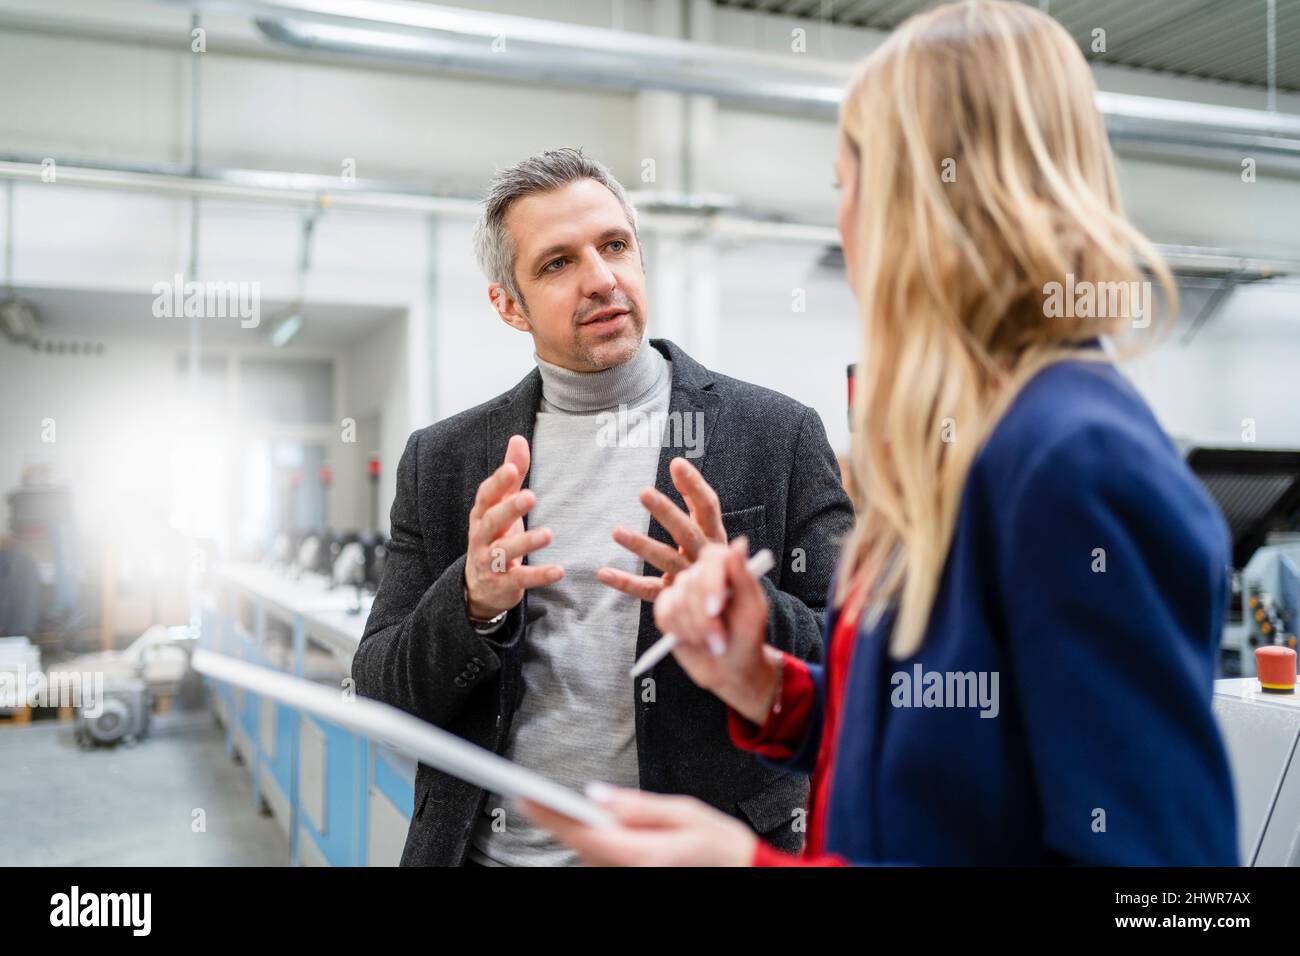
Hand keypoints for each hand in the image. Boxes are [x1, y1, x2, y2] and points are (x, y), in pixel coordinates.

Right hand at [464, 434, 563, 619]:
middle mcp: (482, 537)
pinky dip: (539, 576)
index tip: (513, 467)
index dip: (498, 481)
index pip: (486, 495)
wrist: (479, 587)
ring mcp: (490, 562)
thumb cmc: (495, 537)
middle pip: (491, 521)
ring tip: (548, 534)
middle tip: (531, 496)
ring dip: (526, 542)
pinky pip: (520, 579)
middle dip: (510, 508)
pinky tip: (559, 570)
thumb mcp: (500, 506)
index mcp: (481, 515)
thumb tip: (518, 438)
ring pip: (504, 551)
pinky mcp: (503, 584)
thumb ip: (511, 476)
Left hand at [517, 783, 757, 866]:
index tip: (524, 796)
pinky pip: (603, 868)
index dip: (549, 815)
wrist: (745, 877)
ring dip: (591, 837)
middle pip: (581, 847)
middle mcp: (630, 877)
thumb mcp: (687, 812)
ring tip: (617, 822)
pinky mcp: (629, 886)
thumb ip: (639, 805)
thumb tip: (598, 794)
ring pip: (590, 858)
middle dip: (568, 821)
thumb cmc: (723, 849)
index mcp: (644, 855)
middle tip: (553, 799)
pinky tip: (620, 840)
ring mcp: (628, 886)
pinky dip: (603, 850)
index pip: (583, 833)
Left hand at [596, 457, 727, 601]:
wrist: (730, 612)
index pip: (708, 508)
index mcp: (717, 538)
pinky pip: (648, 590)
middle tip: (644, 492)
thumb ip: (695, 503)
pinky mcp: (675, 600)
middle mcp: (706, 557)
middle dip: (666, 512)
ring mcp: (690, 579)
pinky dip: (625, 583)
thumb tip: (678, 463)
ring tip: (616, 531)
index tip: (676, 463)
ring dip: (641, 545)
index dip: (694, 486)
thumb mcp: (711, 532)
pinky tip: (603, 573)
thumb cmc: (717, 563)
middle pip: (686, 532)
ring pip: (665, 560)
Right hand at [653, 536, 779, 722]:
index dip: (710, 582)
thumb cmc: (746, 636)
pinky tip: (694, 640)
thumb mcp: (752, 609)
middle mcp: (702, 574)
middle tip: (720, 641)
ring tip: (712, 643)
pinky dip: (680, 632)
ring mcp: (682, 590)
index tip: (716, 609)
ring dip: (696, 629)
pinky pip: (665, 614)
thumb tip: (740, 543)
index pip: (711, 556)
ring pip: (677, 600)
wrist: (731, 667)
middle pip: (691, 581)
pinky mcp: (666, 608)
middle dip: (705, 618)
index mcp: (726, 567)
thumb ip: (744, 577)